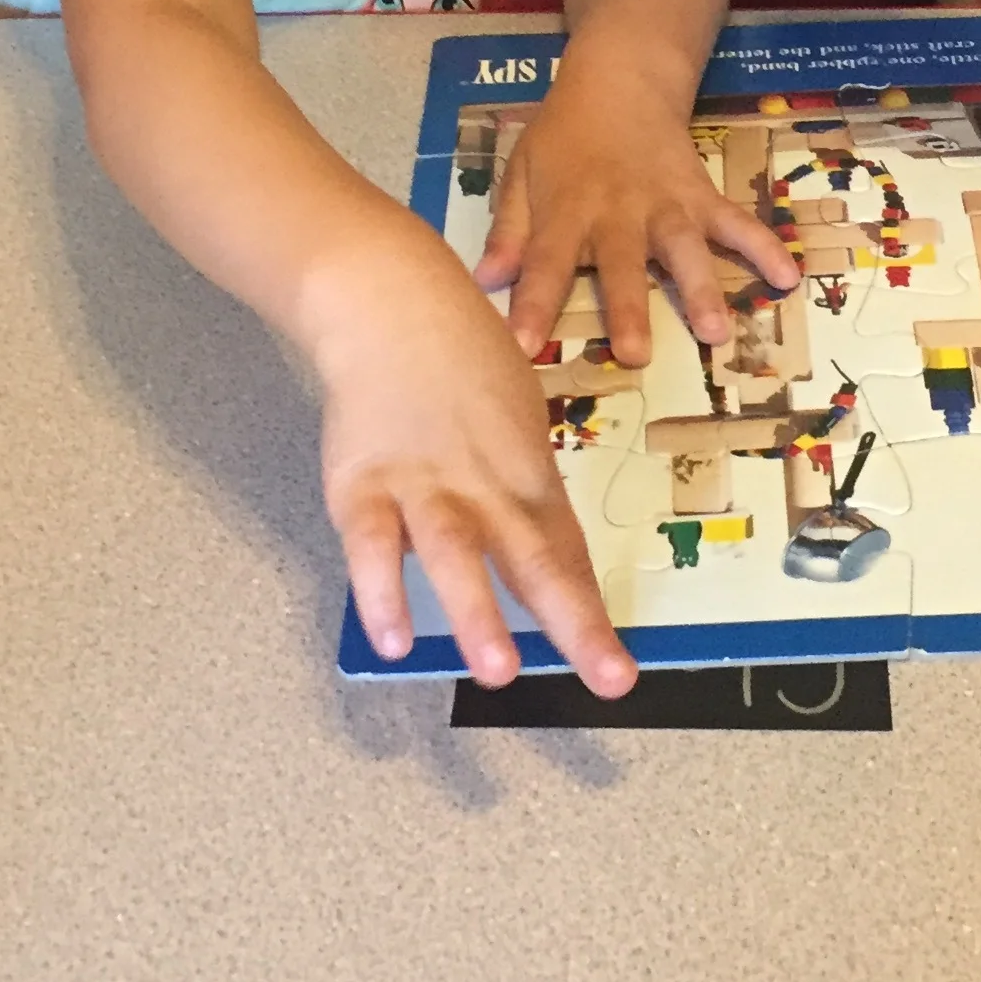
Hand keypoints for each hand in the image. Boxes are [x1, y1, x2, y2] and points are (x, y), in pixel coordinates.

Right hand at [315, 215, 635, 697]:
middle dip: (572, 624)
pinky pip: (372, 546)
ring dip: (479, 615)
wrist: (391, 304)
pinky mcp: (363, 485)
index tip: (617, 674)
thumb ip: (521, 486)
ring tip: (499, 672)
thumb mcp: (515, 415)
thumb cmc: (461, 360)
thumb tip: (535, 544)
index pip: (568, 556)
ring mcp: (423, 485)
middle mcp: (485, 485)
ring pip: (455, 554)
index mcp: (528, 473)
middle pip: (535, 559)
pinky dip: (381, 592)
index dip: (592, 616)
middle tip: (604, 678)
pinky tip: (393, 638)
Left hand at [476, 66, 800, 364]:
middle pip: (622, 264)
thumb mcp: (521, 173)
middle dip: (628, 309)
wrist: (620, 79)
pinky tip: (788, 277)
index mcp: (567, 211)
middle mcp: (618, 212)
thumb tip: (485, 280)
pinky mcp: (701, 195)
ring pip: (684, 249)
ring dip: (702, 289)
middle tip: (636, 355)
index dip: (532, 304)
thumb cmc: (563, 135)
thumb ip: (508, 229)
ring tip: (717, 333)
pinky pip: (736, 223)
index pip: (544, 263)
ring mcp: (666, 204)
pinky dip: (764, 247)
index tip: (522, 346)